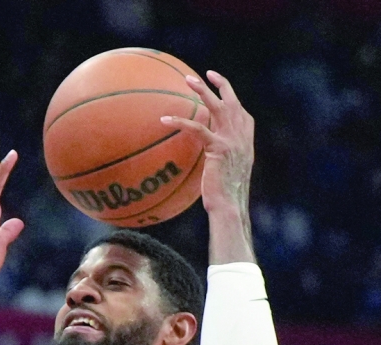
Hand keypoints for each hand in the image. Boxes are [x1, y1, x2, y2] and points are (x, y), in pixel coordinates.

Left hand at [160, 71, 254, 218]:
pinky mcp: (219, 148)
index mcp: (245, 139)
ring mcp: (232, 140)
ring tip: (187, 80)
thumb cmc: (225, 194)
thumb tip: (205, 155)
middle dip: (219, 85)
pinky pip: (198, 129)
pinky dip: (181, 122)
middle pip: (231, 102)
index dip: (231, 96)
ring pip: (217, 107)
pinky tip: (166, 119)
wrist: (230, 204)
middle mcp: (241, 136)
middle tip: (204, 73)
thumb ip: (219, 156)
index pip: (240, 111)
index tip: (219, 84)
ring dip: (203, 91)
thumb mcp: (226, 171)